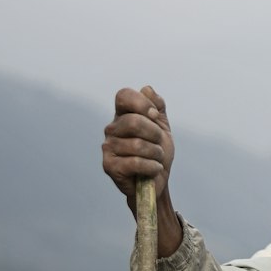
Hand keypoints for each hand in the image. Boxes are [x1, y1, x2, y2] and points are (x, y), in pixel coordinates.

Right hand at [102, 85, 173, 202]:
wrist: (157, 181)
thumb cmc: (157, 153)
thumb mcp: (162, 127)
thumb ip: (157, 107)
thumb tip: (147, 89)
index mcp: (122, 116)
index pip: (123, 96)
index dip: (142, 103)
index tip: (155, 116)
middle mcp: (111, 129)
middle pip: (133, 121)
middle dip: (155, 134)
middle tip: (159, 144)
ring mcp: (108, 147)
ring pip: (137, 145)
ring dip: (156, 153)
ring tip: (156, 159)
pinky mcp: (109, 166)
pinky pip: (135, 162)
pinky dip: (152, 167)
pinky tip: (154, 169)